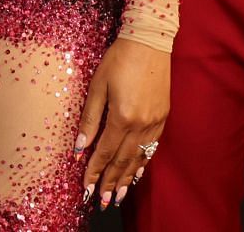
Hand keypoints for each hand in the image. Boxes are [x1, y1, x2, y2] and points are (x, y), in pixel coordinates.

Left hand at [76, 38, 170, 209]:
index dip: (94, 171)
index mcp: (122, 117)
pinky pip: (152, 147)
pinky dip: (143, 163)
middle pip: (123, 161)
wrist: (149, 41)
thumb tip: (80, 147)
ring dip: (128, 178)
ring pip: (139, 158)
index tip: (86, 187)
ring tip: (118, 196)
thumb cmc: (119, 59)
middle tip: (102, 201)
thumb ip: (89, 118)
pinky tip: (137, 172)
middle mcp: (141, 124)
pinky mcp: (163, 117)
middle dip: (111, 182)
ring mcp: (155, 122)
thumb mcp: (97, 85)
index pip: (104, 152)